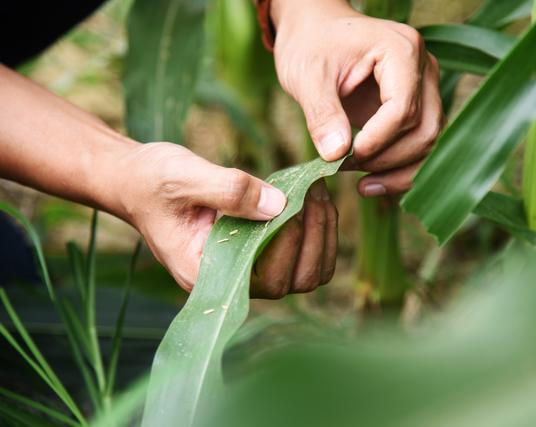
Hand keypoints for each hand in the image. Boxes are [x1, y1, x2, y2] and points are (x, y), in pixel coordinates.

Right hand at [116, 143, 335, 294]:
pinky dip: (315, 232)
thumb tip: (280, 206)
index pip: (266, 278)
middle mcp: (229, 279)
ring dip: (320, 236)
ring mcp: (245, 267)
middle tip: (316, 193)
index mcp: (205, 273)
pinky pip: (300, 256)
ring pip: (304, 272)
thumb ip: (229, 191)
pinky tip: (313, 201)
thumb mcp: (184, 177)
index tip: (300, 201)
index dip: (290, 243)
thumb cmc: (151, 180)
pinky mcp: (256, 252)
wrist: (137, 180)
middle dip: (313, 238)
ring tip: (317, 194)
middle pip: (293, 281)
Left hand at [272, 0, 442, 196]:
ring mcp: (424, 88)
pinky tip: (371, 182)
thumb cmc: (310, 44)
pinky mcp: (417, 107)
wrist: (315, 30)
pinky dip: (400, 169)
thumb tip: (336, 154)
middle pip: (424, 130)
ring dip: (398, 171)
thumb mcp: (307, 76)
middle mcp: (423, 68)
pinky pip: (419, 145)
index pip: (402, 108)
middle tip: (346, 170)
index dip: (377, 141)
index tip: (344, 158)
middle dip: (388, 160)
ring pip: (429, 142)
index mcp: (400, 50)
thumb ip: (322, 114)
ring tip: (361, 186)